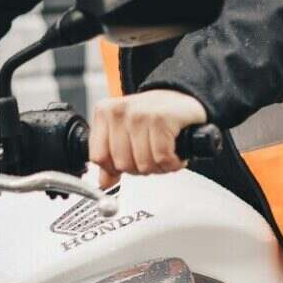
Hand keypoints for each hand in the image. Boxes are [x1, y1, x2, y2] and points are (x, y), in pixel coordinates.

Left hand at [88, 90, 206, 188]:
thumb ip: (111, 159)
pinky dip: (172, 162)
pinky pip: (162, 158)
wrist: (182, 101)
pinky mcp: (160, 119)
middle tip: (152, 155)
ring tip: (164, 153)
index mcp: (105, 113)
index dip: (116, 168)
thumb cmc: (156, 116)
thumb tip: (104, 181)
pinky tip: (174, 152)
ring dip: (159, 166)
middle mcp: (119, 111)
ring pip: (142, 164)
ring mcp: (139, 114)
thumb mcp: (127, 134)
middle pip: (122, 164)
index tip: (129, 160)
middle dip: (141, 168)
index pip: (99, 157)